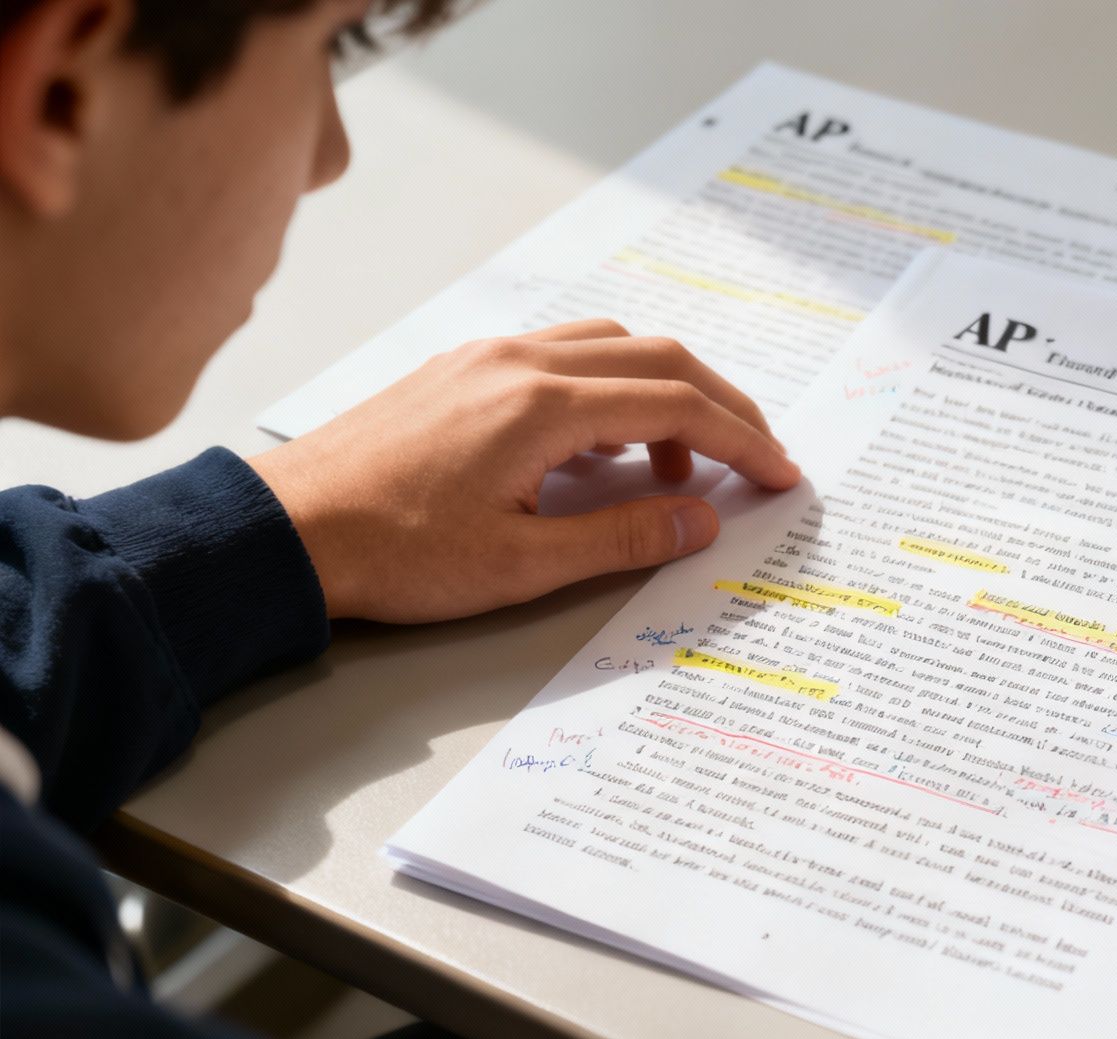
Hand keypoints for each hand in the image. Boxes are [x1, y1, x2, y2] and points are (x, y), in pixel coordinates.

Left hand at [250, 319, 800, 622]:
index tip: (782, 474)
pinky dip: (611, 387)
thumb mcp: (523, 563)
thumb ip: (625, 536)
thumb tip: (703, 521)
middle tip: (760, 456)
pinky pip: (563, 354)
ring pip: (611, 345)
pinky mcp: (460, 370)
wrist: (283, 531)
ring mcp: (487, 357)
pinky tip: (605, 445)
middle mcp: (520, 360)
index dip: (742, 440)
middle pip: (657, 358)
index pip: (677, 406)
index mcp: (544, 404)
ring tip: (679, 466)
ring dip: (664, 392)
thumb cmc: (392, 552)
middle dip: (722, 406)